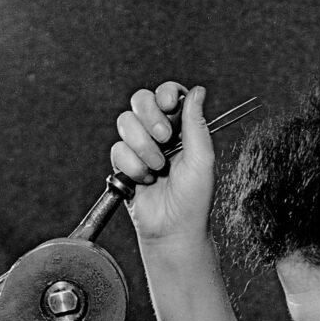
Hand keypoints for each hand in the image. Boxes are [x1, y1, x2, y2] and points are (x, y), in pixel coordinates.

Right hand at [110, 81, 214, 246]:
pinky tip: (145, 181)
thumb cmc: (194, 200)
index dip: (166, 95)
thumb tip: (197, 90)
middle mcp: (159, 134)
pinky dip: (132, 167)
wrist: (173, 230)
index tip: (170, 107)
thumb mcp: (202, 159)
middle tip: (165, 139)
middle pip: (141, 100)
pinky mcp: (123, 165)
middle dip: (151, 118)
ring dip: (142, 147)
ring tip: (157, 168)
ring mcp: (139, 148)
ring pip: (126, 123)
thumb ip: (196, 123)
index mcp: (182, 129)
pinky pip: (117, 150)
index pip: (168, 95)